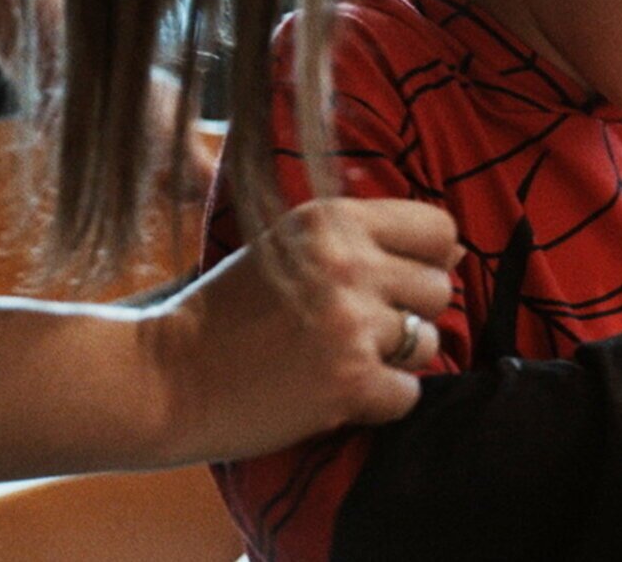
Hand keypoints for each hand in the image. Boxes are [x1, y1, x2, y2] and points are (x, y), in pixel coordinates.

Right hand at [140, 197, 458, 462]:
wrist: (166, 377)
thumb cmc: (226, 312)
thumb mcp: (289, 246)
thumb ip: (364, 240)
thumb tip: (456, 250)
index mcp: (333, 219)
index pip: (437, 227)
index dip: (426, 258)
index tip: (395, 281)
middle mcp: (349, 263)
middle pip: (439, 288)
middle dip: (407, 313)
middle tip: (354, 329)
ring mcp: (351, 324)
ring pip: (429, 342)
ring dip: (394, 359)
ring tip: (339, 359)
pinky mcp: (349, 382)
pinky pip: (409, 393)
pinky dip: (379, 401)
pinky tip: (334, 393)